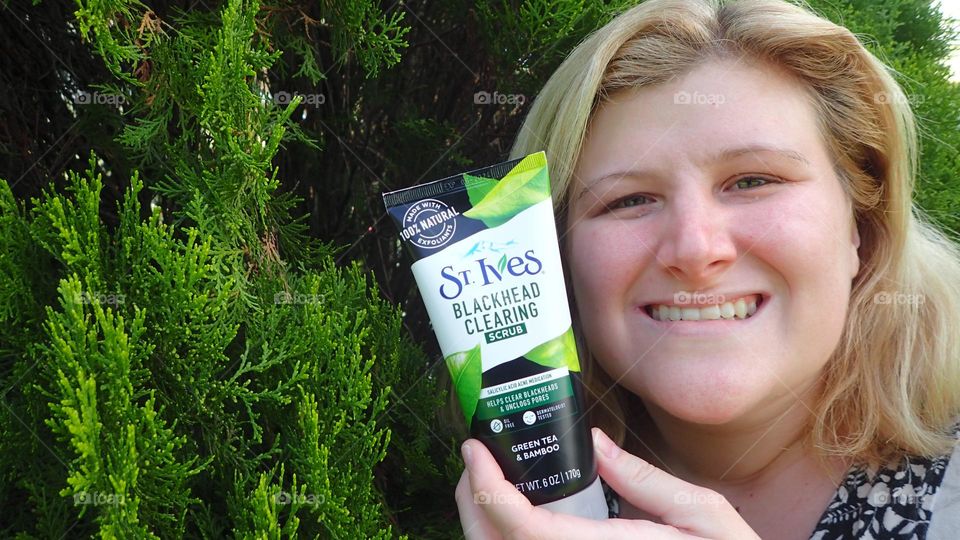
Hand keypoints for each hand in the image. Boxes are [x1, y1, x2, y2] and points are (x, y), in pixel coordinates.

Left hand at [455, 427, 759, 539]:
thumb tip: (595, 442)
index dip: (487, 487)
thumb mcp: (700, 513)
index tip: (474, 448)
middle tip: (475, 460)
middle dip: (472, 501)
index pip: (522, 527)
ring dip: (482, 524)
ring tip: (489, 482)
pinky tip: (517, 516)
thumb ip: (644, 479)